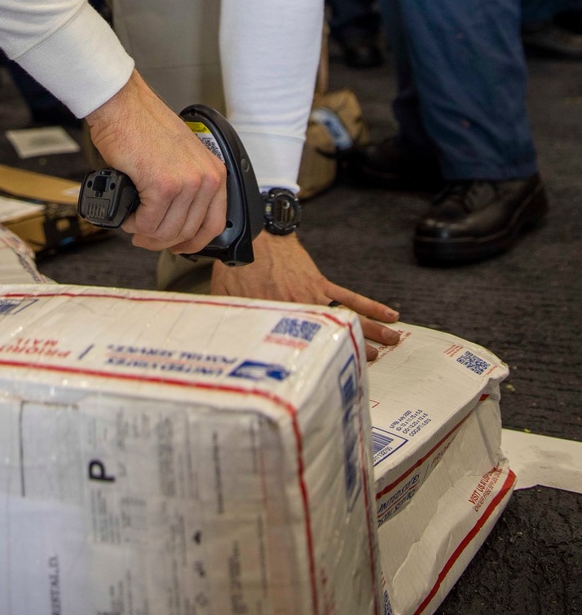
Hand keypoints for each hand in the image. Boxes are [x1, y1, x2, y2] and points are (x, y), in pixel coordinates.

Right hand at [86, 70, 226, 252]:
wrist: (123, 107)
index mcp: (214, 172)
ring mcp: (186, 183)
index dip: (193, 242)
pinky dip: (134, 224)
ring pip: (167, 231)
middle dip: (162, 241)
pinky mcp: (163, 186)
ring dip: (146, 233)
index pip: (213, 224)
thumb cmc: (144, 125)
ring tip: (134, 224)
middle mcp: (205, 178)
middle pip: (188, 232)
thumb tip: (176, 217)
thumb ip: (187, 185)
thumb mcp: (181, 156)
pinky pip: (148, 222)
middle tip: (144, 237)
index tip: (179, 246)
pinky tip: (128, 214)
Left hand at [210, 232, 400, 361]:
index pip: (296, 346)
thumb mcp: (225, 297)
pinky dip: (370, 305)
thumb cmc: (236, 265)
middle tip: (376, 365)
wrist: (252, 232)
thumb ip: (229, 321)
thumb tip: (219, 345)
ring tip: (394, 343)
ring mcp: (314, 294)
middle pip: (331, 333)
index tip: (325, 382)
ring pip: (348, 315)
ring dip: (373, 329)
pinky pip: (348, 296)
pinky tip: (389, 313)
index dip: (312, 364)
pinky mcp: (319, 282)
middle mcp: (300, 308)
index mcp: (276, 315)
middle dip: (355, 350)